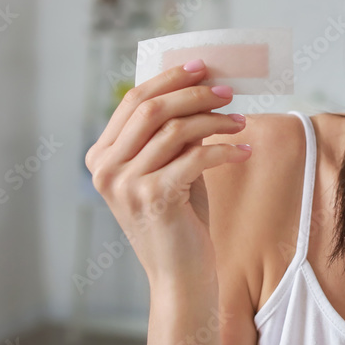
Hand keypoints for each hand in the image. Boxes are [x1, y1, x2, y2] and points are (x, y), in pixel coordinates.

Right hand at [84, 59, 251, 286]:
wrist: (180, 276)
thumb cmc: (179, 219)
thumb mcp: (169, 168)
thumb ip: (170, 134)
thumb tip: (199, 87)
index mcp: (101, 157)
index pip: (133, 101)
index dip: (168, 79)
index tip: (202, 67)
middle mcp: (105, 169)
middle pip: (152, 109)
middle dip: (194, 93)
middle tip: (228, 92)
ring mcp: (125, 185)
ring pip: (175, 130)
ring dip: (215, 120)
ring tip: (240, 122)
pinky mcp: (153, 198)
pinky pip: (195, 157)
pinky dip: (225, 149)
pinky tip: (244, 150)